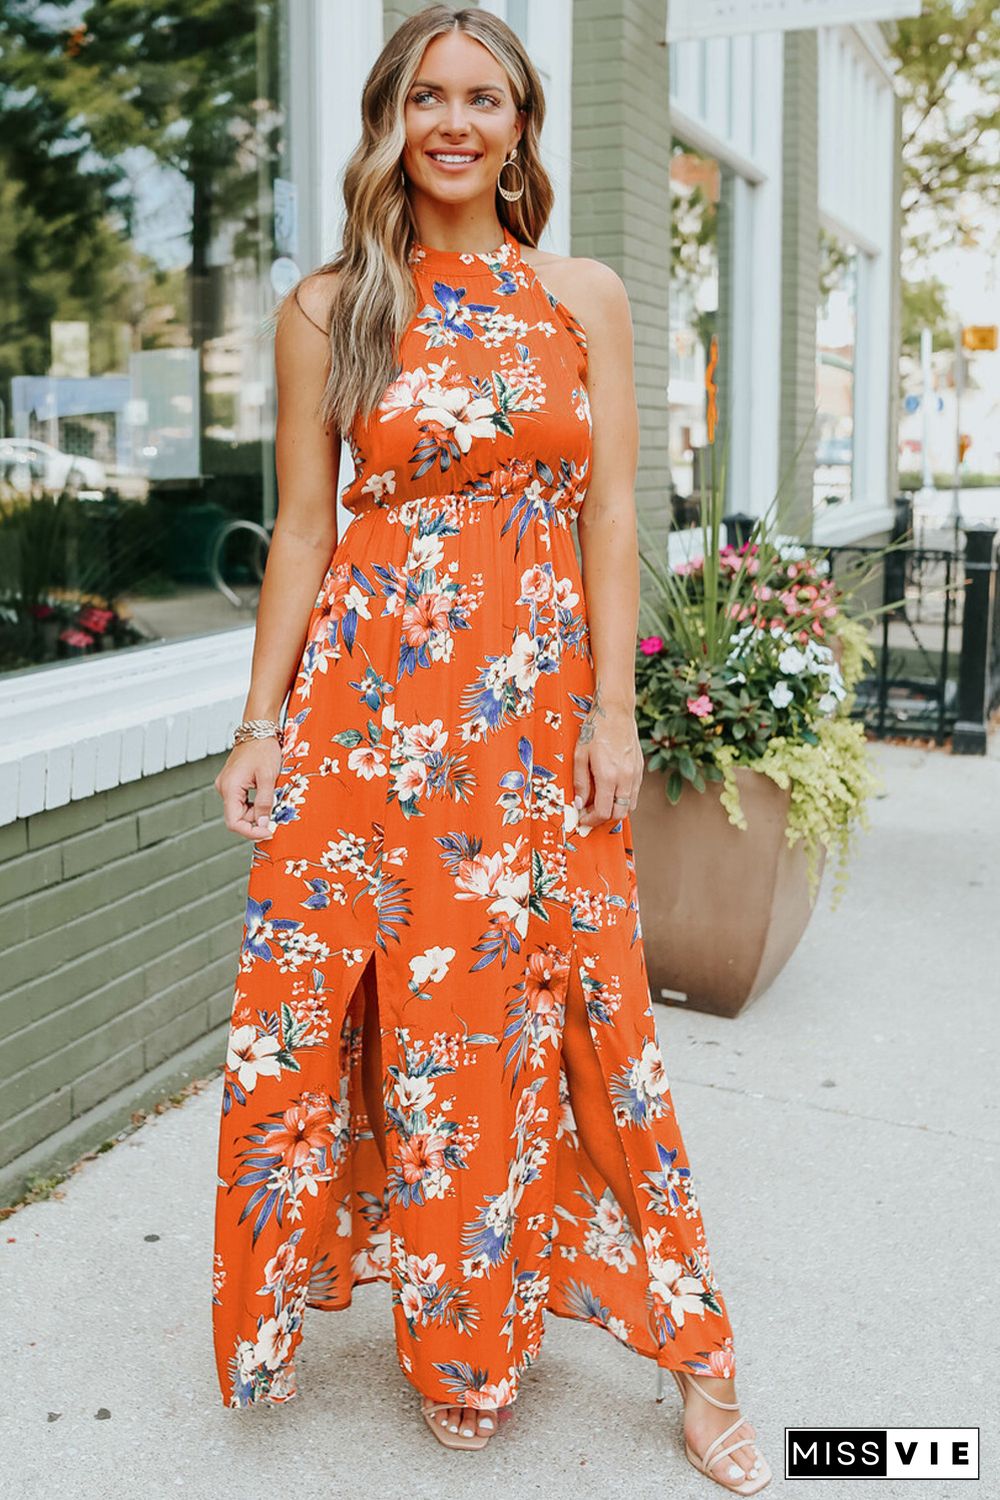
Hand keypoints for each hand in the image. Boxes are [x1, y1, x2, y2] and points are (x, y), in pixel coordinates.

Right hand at [214, 737, 281, 839]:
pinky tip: (266, 799)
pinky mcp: (233, 783)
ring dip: (257, 813)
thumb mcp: (268, 777)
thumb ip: (264, 802)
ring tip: (274, 806)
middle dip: (256, 822)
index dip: (251, 832)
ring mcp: (227, 785)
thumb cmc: (263, 748)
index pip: (234, 822)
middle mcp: (224, 788)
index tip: (269, 832)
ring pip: (240, 811)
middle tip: (276, 820)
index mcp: (229, 788)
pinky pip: (242, 801)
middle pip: (237, 818)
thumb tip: (264, 824)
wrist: (258, 729)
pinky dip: (254, 805)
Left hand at [572, 689, 643, 827]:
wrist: (616, 711)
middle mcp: (625, 778)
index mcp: (608, 776)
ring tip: (599, 803)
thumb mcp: (579, 755)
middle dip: (603, 820)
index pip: (603, 812)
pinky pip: (634, 794)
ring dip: (614, 810)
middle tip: (590, 815)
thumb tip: (579, 804)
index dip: (591, 821)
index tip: (582, 820)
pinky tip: (610, 791)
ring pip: (629, 807)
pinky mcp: (640, 769)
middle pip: (619, 814)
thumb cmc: (595, 730)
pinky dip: (623, 799)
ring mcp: (635, 774)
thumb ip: (580, 782)